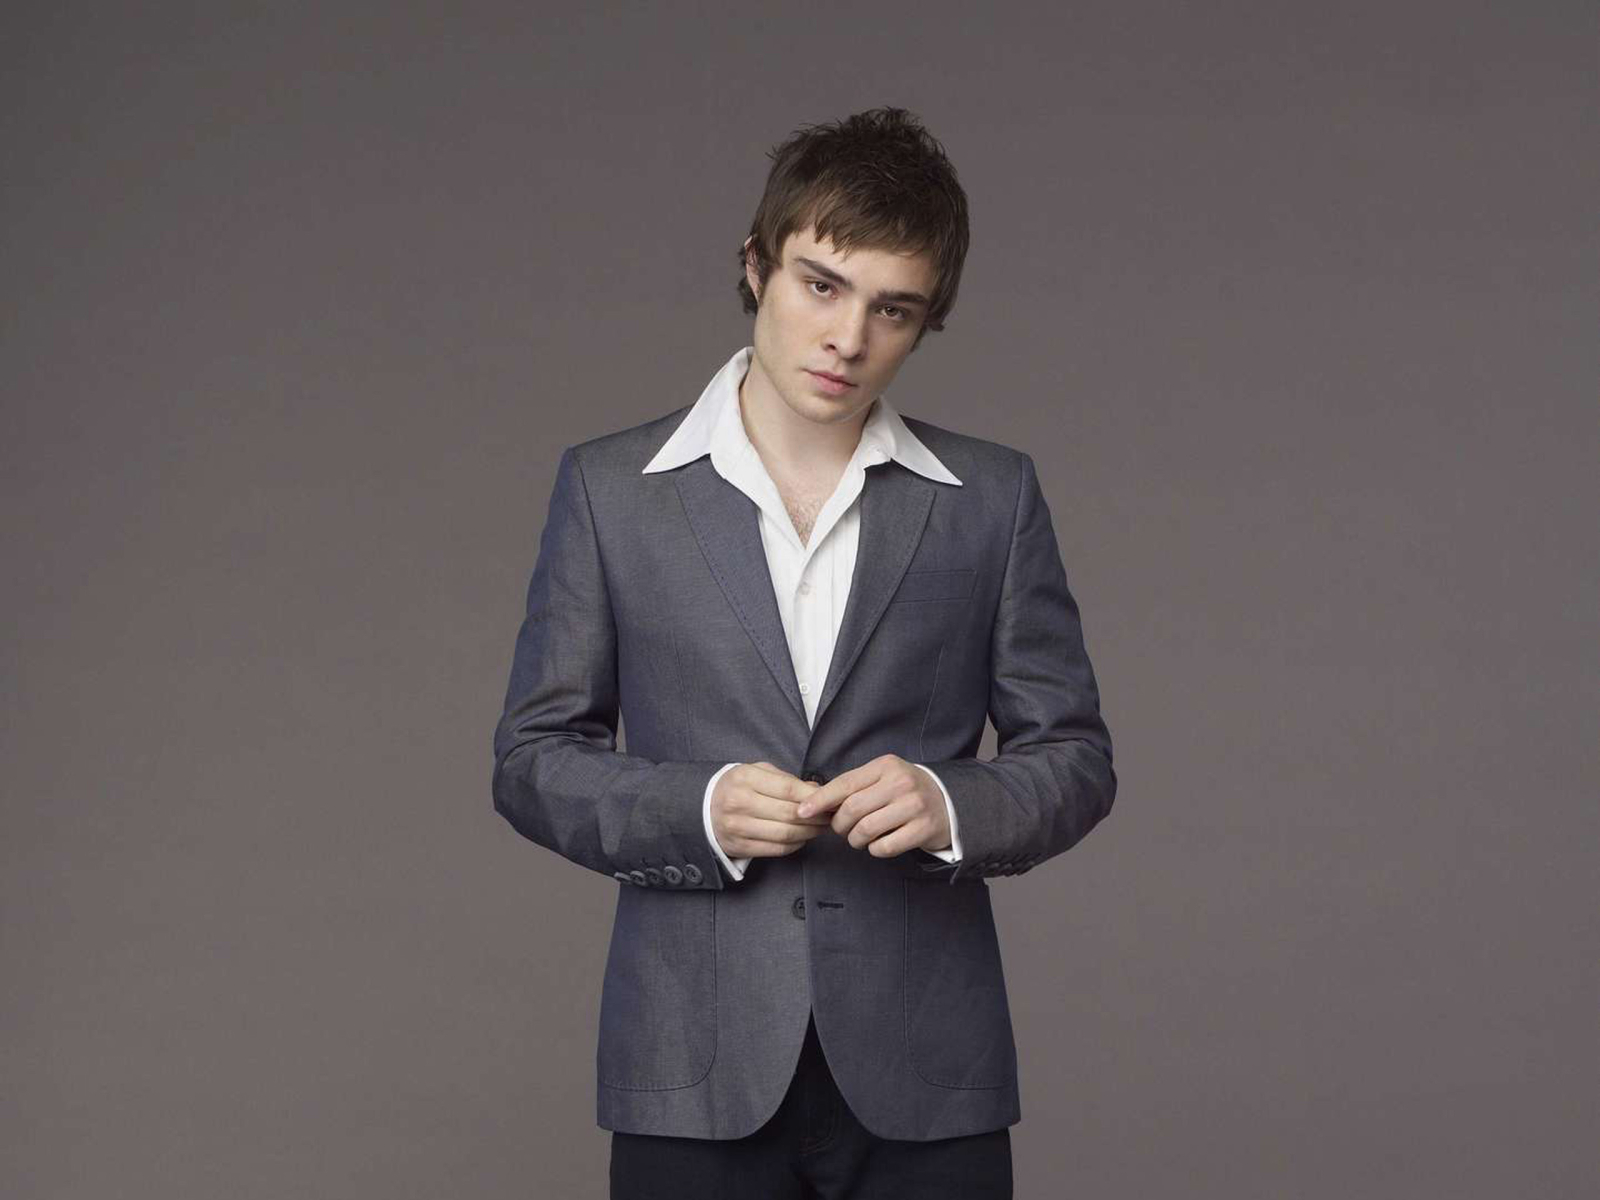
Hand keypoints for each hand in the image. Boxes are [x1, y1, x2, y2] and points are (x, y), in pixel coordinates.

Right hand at [709, 762, 830, 859]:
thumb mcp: (756, 771)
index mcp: (744, 778)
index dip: (812, 797)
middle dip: (816, 817)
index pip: (788, 788)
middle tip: (829, 817)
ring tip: (819, 828)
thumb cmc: (736, 786)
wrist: (702, 807)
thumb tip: (816, 790)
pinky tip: (802, 838)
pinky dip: (795, 845)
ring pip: (785, 834)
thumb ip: (786, 779)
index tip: (828, 801)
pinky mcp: (739, 847)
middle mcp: (739, 803)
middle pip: (789, 813)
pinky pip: (776, 849)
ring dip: (809, 833)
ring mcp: (737, 827)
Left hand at [795, 754, 951, 857]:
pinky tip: (879, 843)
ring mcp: (914, 806)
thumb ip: (854, 786)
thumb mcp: (883, 777)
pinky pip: (884, 847)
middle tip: (842, 830)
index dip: (820, 800)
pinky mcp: (923, 829)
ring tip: (859, 838)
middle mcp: (900, 783)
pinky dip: (875, 849)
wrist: (948, 802)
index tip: (802, 812)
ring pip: (866, 830)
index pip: (844, 784)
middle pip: (852, 810)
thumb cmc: (905, 791)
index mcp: (886, 766)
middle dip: (839, 825)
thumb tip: (815, 802)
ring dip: (855, 840)